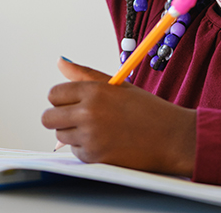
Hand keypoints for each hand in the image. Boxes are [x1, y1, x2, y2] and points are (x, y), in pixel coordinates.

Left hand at [43, 58, 196, 176]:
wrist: (172, 138)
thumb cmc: (147, 110)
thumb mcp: (117, 86)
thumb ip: (85, 74)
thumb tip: (61, 62)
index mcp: (94, 91)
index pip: (54, 94)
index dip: (62, 99)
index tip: (73, 102)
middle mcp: (88, 113)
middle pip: (48, 117)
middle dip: (59, 117)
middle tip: (77, 118)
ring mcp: (90, 137)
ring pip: (60, 136)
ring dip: (73, 134)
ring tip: (98, 129)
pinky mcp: (94, 157)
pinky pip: (76, 152)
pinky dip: (86, 149)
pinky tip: (106, 143)